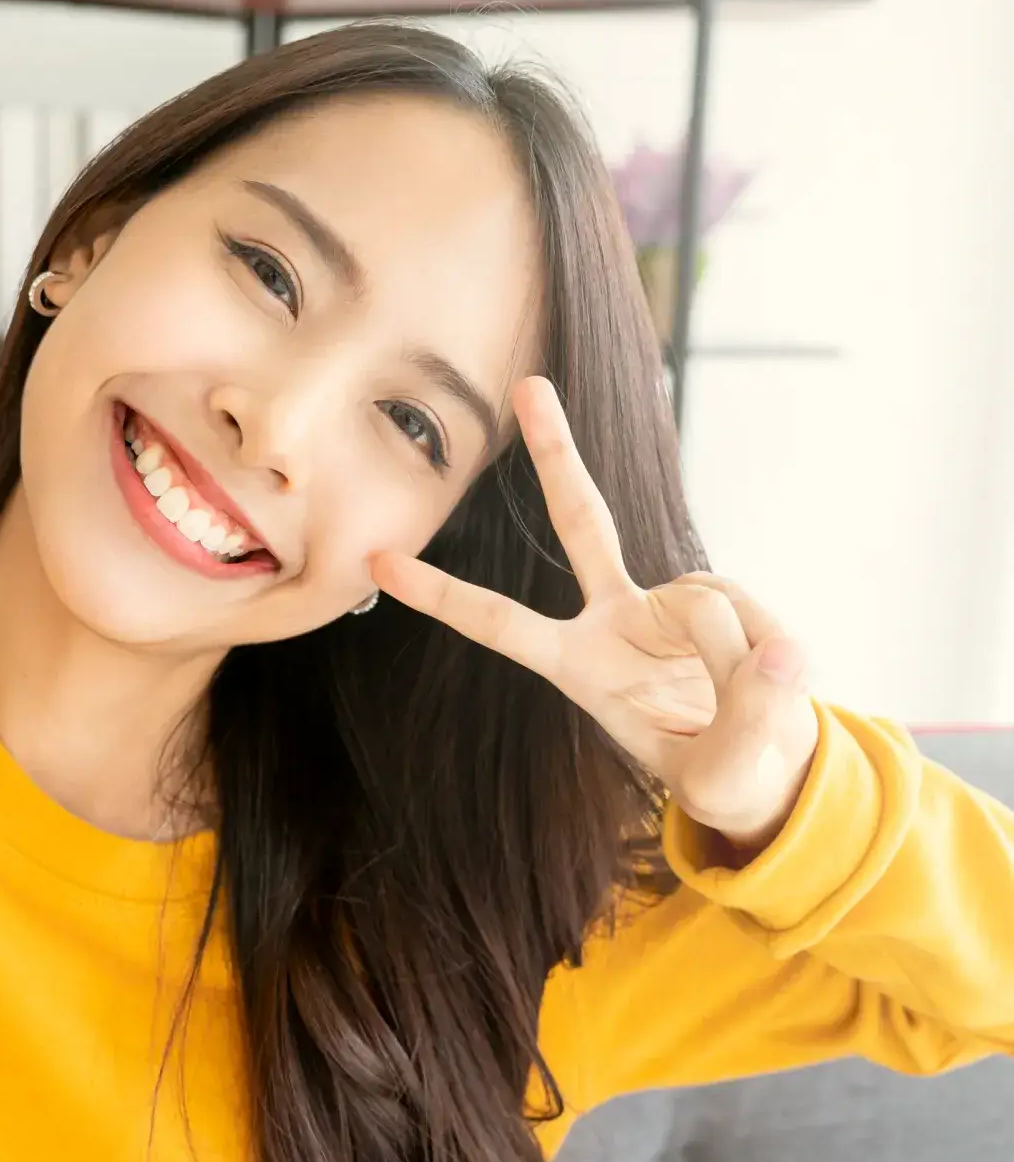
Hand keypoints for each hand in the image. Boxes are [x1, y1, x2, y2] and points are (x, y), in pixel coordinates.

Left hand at [372, 377, 819, 855]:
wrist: (768, 767)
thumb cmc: (719, 775)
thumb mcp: (720, 776)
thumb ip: (745, 722)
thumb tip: (777, 653)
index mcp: (578, 667)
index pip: (499, 625)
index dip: (440, 594)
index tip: (377, 559)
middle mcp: (616, 617)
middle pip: (582, 522)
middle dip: (559, 452)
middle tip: (530, 384)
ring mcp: (671, 600)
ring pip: (707, 607)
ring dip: (739, 659)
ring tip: (760, 701)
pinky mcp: (725, 598)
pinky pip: (753, 614)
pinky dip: (775, 651)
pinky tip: (783, 675)